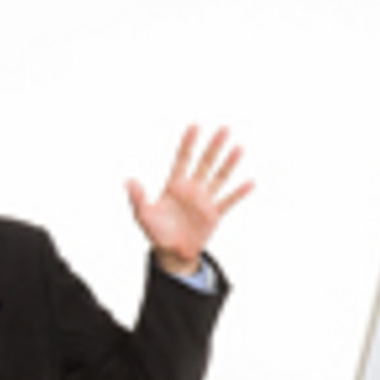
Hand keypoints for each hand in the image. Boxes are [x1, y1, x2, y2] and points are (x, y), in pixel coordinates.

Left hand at [127, 125, 253, 275]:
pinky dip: (239, 193)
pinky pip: (229, 201)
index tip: (195, 126)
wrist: (172, 253)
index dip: (188, 143)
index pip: (183, 159)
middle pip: (205, 163)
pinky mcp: (214, 214)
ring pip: (219, 177)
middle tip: (224, 129)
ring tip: (238, 148)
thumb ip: (137, 198)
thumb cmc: (157, 233)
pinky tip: (250, 182)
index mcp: (175, 185)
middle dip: (214, 146)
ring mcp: (204, 200)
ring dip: (229, 163)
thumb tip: (128, 181)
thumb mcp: (143, 215)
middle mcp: (192, 189)